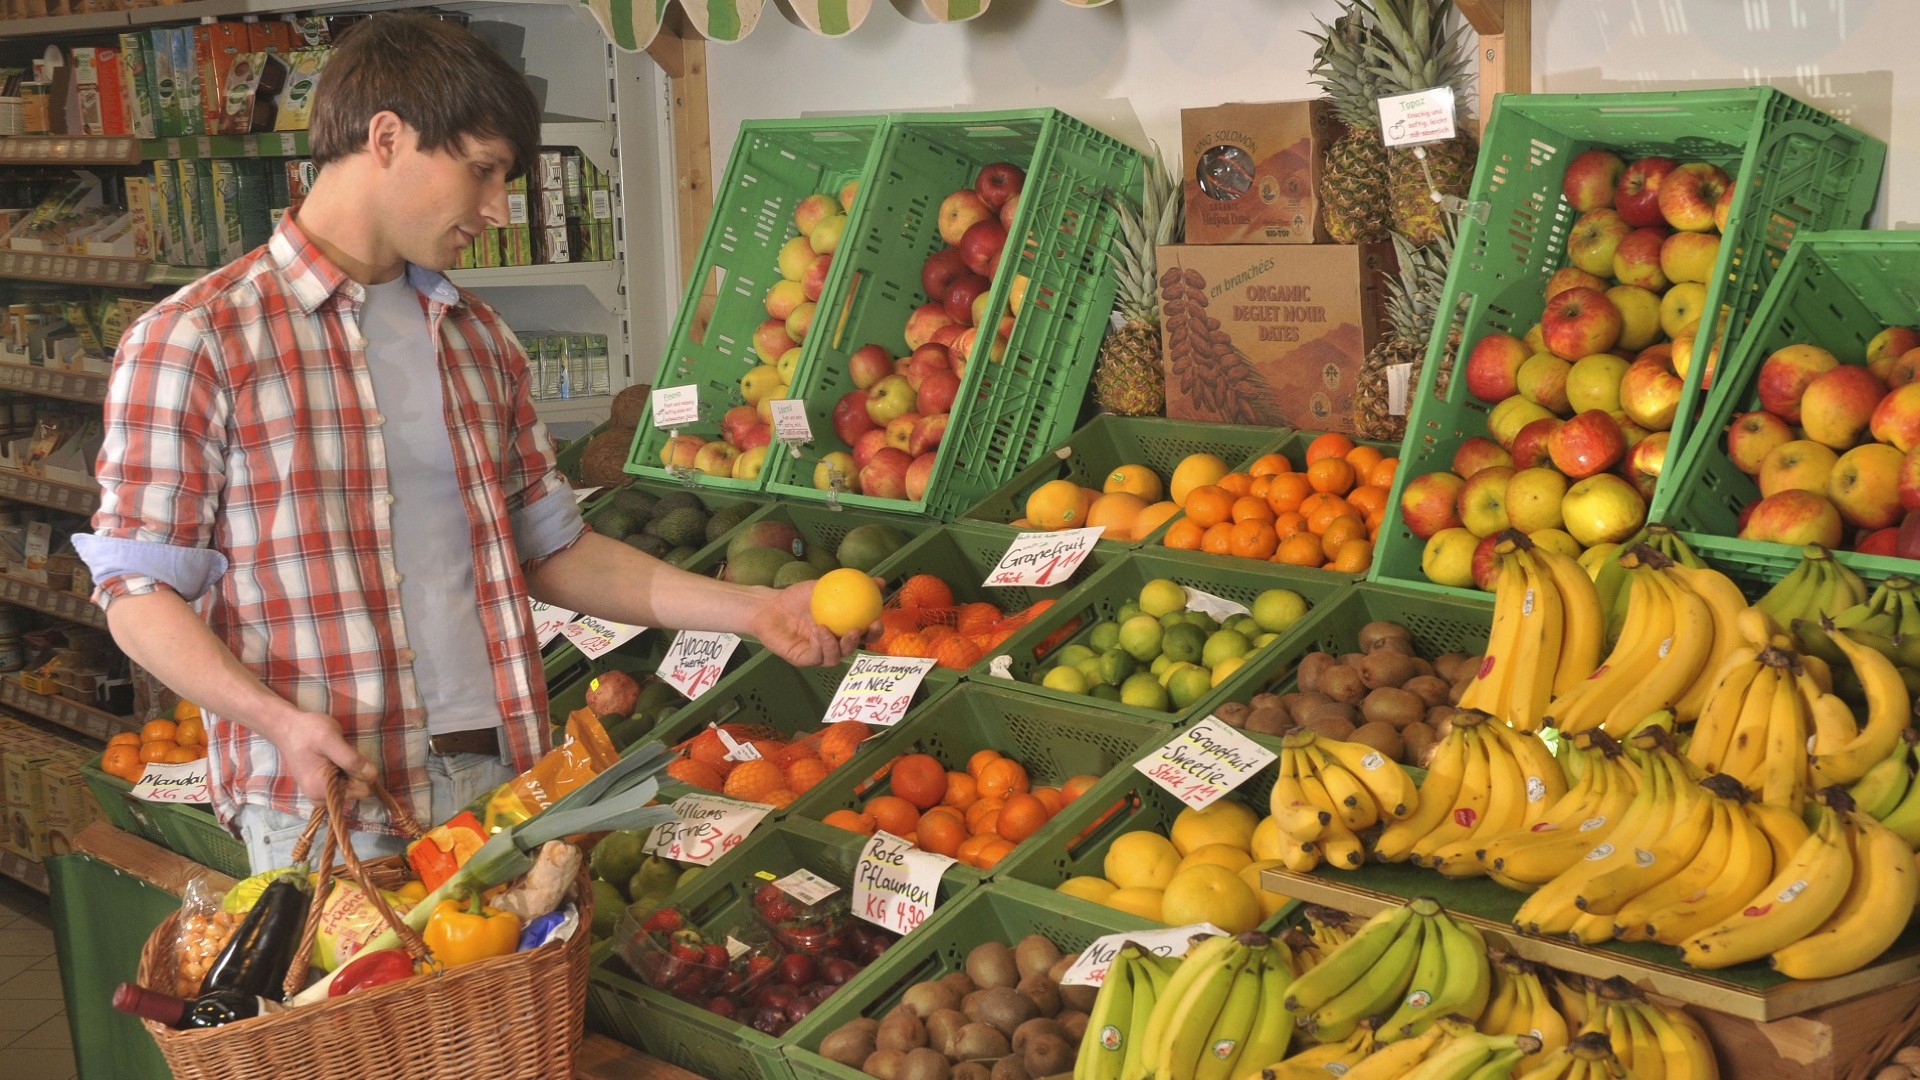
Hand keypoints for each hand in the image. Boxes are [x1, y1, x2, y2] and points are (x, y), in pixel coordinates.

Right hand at [275, 712, 377, 805]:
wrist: (288, 728)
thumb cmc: (307, 731)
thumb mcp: (330, 739)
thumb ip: (351, 759)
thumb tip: (372, 775)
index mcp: (321, 791)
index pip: (362, 790)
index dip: (361, 771)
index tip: (347, 755)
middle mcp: (320, 799)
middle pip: (358, 790)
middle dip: (355, 771)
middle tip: (339, 753)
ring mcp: (320, 796)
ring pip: (353, 787)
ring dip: (349, 770)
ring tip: (334, 755)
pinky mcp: (321, 789)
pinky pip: (344, 784)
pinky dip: (344, 772)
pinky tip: (332, 760)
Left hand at [747, 581, 867, 667]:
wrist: (770, 606)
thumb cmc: (798, 598)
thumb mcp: (826, 587)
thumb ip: (851, 585)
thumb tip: (880, 581)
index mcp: (842, 629)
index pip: (864, 635)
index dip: (874, 632)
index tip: (877, 620)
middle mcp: (833, 644)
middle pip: (854, 649)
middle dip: (861, 642)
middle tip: (860, 629)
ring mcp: (818, 653)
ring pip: (836, 657)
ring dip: (839, 645)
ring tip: (835, 629)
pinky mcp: (803, 659)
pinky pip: (817, 656)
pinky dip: (821, 644)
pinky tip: (818, 630)